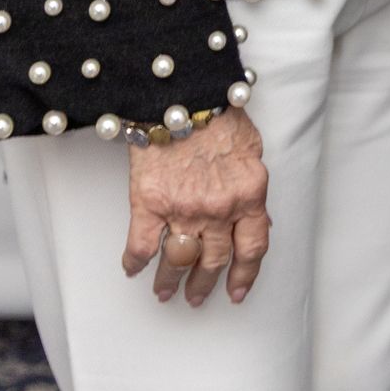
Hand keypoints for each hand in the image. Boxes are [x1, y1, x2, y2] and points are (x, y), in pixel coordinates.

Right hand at [123, 110, 270, 306]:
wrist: (182, 93)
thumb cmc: (217, 113)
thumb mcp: (251, 151)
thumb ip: (252, 188)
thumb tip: (257, 219)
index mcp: (249, 195)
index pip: (252, 248)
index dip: (245, 276)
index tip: (236, 292)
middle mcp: (219, 209)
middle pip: (214, 262)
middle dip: (204, 286)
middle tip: (196, 298)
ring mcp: (184, 209)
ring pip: (179, 261)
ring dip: (170, 282)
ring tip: (165, 292)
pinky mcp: (150, 204)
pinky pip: (142, 246)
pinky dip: (135, 263)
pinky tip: (132, 270)